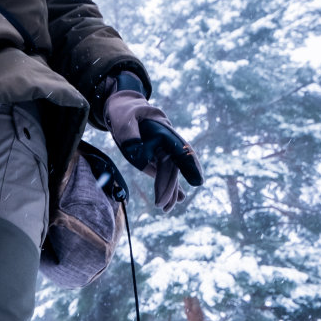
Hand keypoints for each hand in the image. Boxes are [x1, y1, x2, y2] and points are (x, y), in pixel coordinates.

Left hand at [104, 86, 203, 212]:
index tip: (197, 181)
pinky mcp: (155, 160)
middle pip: (173, 168)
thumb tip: (141, 157)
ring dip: (169, 192)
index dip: (189, 165)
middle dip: (169, 187)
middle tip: (161, 205)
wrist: (122, 111)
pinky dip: (170, 188)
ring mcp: (162, 152)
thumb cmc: (124, 113)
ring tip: (165, 209)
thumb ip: (131, 135)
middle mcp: (167, 143)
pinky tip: (176, 201)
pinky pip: (164, 176)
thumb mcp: (124, 120)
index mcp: (164, 131)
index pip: (180, 150)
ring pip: (169, 175)